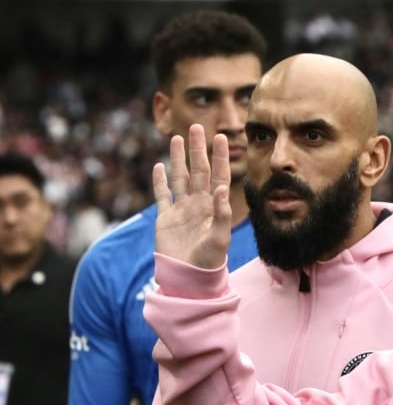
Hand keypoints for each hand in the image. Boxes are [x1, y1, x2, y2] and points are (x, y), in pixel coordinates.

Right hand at [152, 124, 232, 268]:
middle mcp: (199, 204)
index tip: (221, 137)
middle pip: (198, 170)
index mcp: (215, 207)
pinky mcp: (165, 219)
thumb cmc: (209, 261)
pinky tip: (159, 166)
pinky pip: (162, 196)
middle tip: (196, 126)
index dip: (220, 157)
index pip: (219, 176)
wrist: (189, 278)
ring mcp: (182, 210)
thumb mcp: (220, 238)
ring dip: (178, 159)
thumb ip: (222, 214)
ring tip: (177, 138)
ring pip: (180, 178)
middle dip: (197, 149)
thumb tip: (220, 188)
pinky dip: (160, 181)